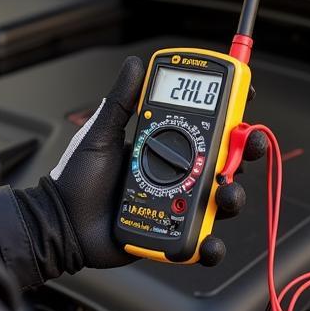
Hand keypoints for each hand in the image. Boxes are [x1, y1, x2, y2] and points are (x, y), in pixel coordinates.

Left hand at [46, 57, 263, 268]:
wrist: (61, 223)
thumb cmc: (78, 180)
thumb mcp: (101, 133)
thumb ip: (121, 100)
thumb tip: (136, 63)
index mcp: (168, 149)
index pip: (209, 130)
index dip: (231, 117)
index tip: (244, 98)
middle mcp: (180, 177)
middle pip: (227, 163)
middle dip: (246, 152)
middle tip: (248, 146)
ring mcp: (180, 207)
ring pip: (221, 201)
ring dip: (234, 196)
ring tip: (225, 193)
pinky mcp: (173, 238)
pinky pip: (201, 244)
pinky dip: (211, 247)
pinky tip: (207, 243)